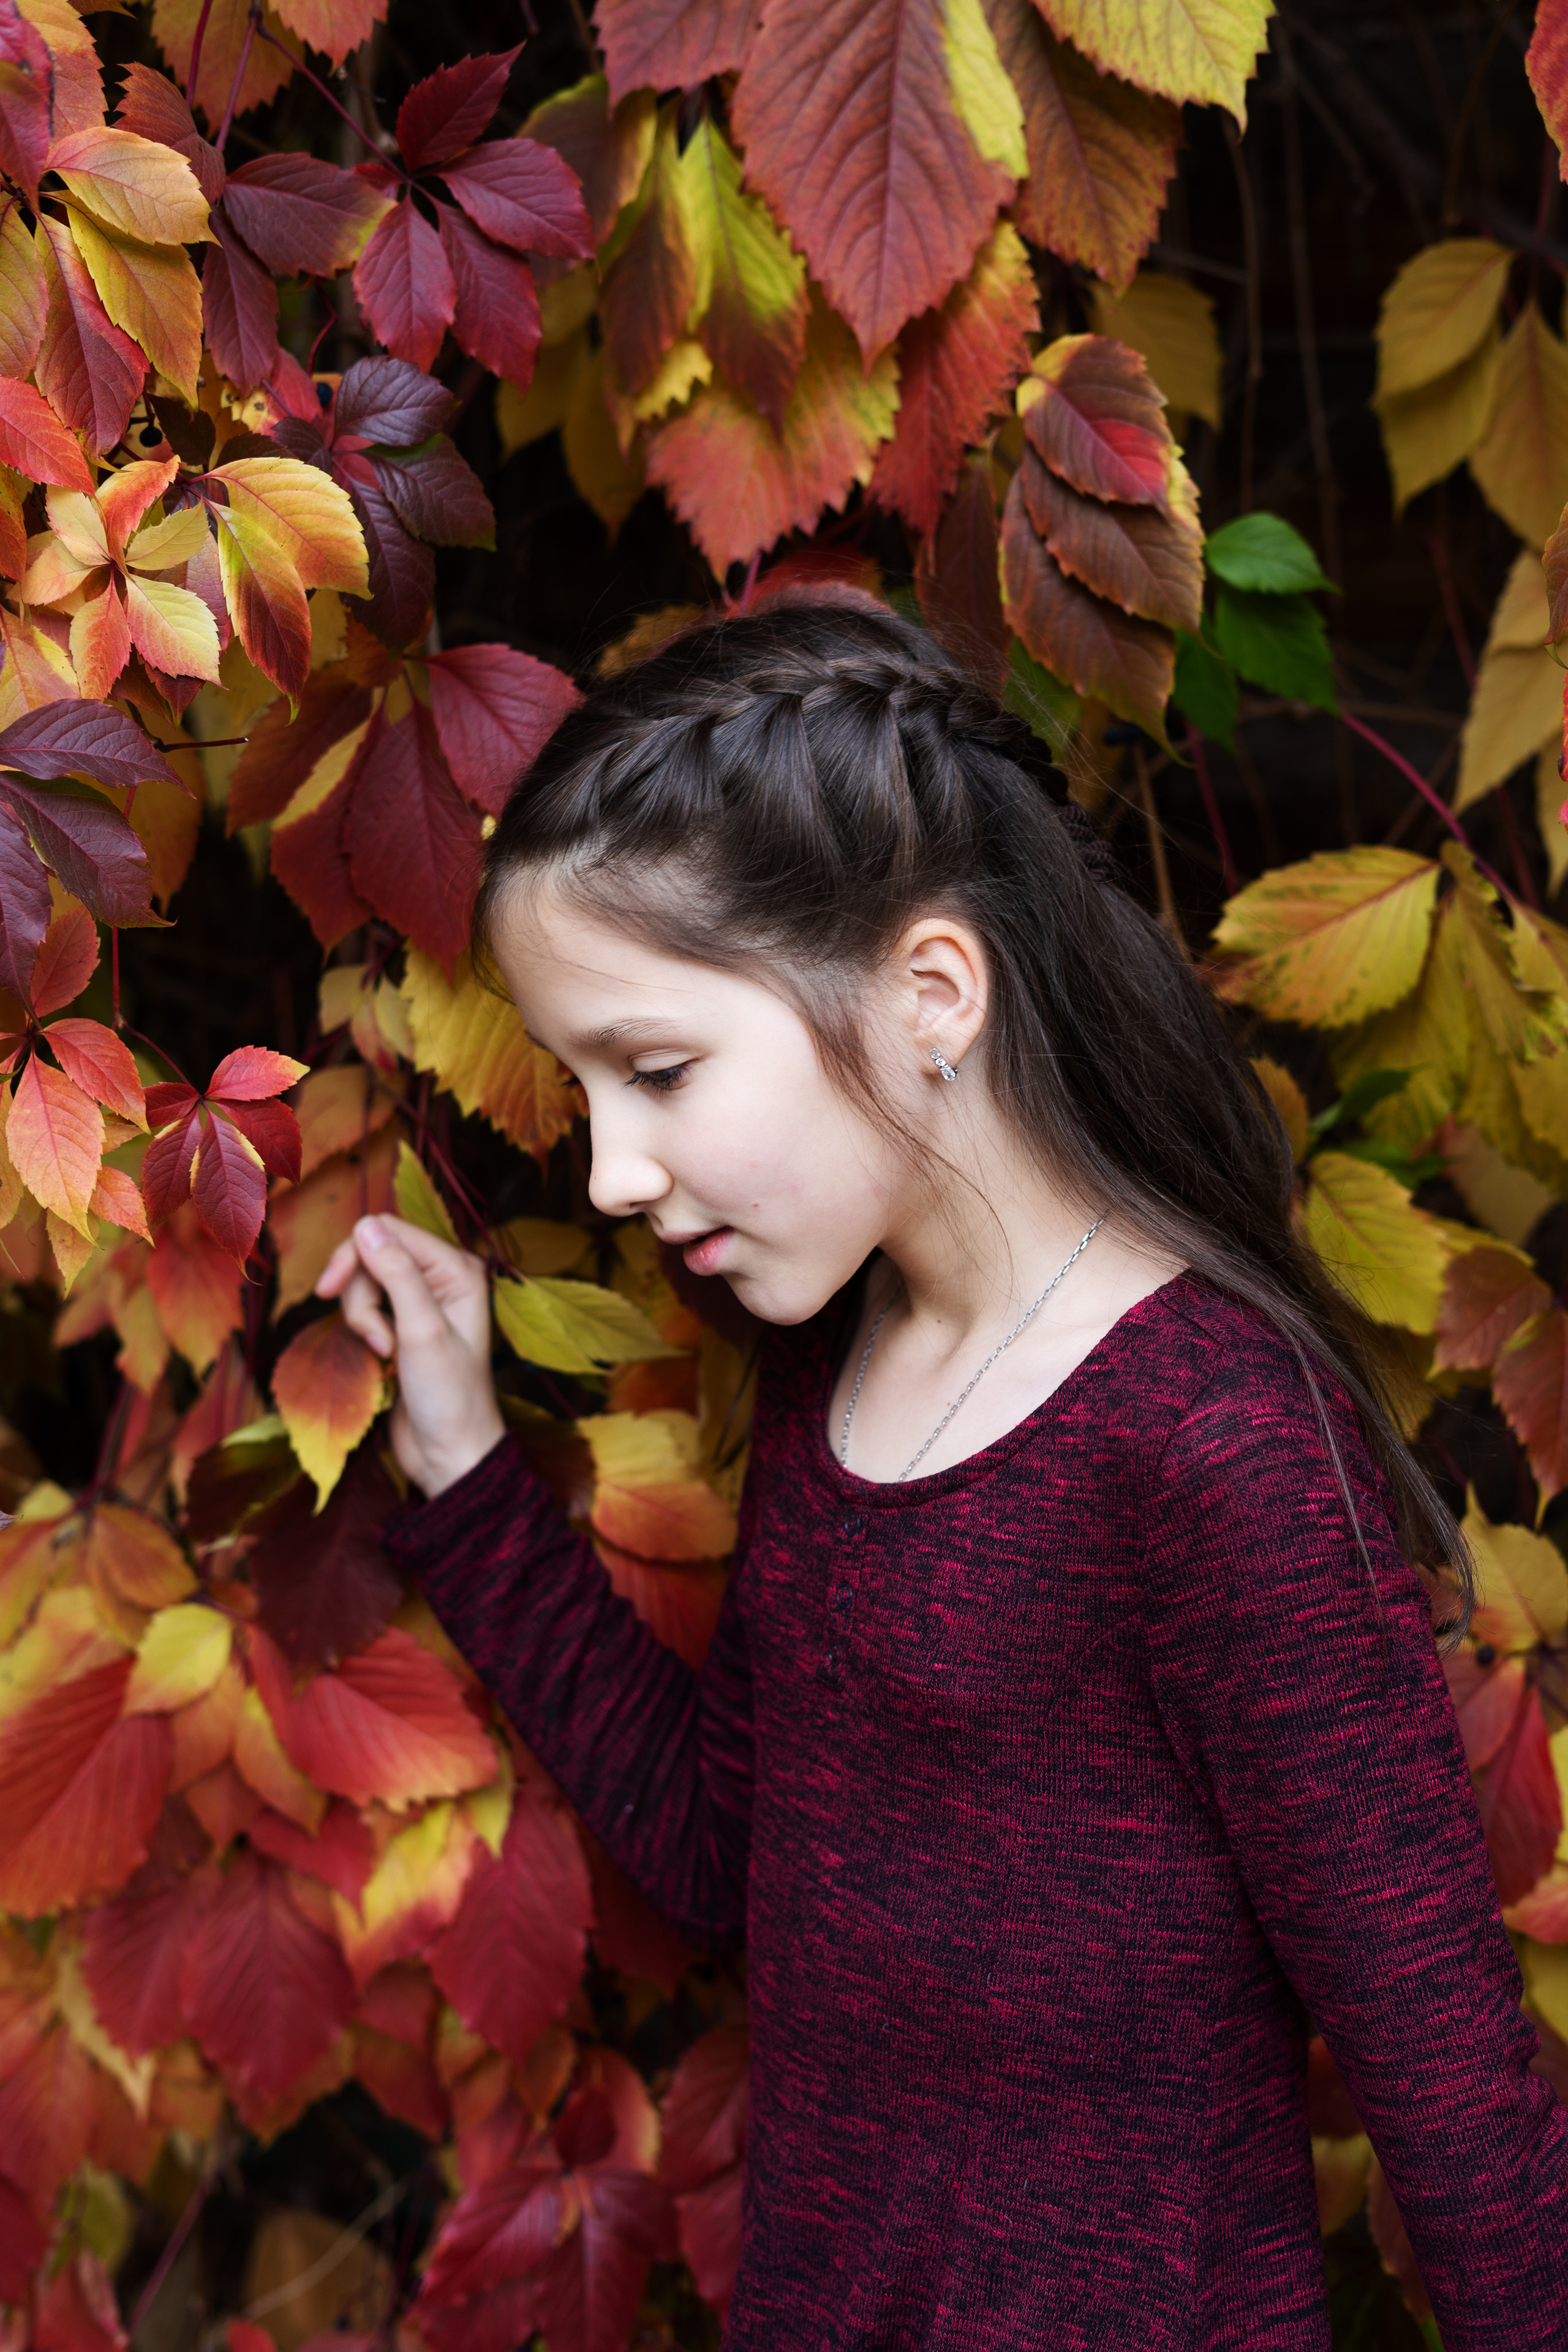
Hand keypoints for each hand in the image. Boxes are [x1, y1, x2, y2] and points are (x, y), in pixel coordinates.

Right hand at [316, 1214, 505, 1497]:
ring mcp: (420, 1302)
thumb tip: (365, 1226)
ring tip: (385, 1353)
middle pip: (370, 1255)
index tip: (329, 1291)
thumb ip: (397, 1274)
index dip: (354, 1255)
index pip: (387, 1230)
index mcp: (456, 1268)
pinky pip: (365, 1308)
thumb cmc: (449, 1397)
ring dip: (361, 1318)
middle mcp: (441, 1277)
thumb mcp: (422, 1331)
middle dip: (359, 1295)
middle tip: (373, 1337)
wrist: (449, 1453)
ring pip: (362, 1284)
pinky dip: (363, 1330)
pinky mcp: (402, 1325)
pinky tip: (382, 1358)